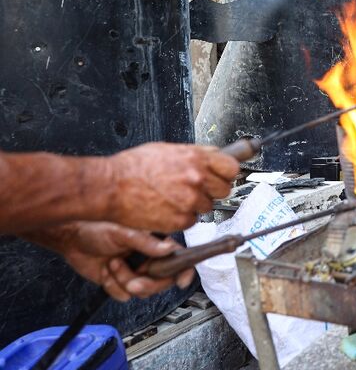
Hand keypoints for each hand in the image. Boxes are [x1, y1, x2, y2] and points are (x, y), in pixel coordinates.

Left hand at [58, 222, 194, 300]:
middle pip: (162, 281)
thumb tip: (168, 248)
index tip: (182, 281)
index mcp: (155, 243)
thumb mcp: (123, 232)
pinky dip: (112, 286)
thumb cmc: (97, 228)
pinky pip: (123, 295)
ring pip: (142, 291)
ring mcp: (135, 272)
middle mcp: (149, 259)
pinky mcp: (120, 283)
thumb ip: (146, 242)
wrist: (72, 240)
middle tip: (133, 281)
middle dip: (146, 283)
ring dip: (123, 280)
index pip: (178, 258)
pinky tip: (106, 271)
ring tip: (113, 264)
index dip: (184, 271)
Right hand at [107, 143, 239, 231]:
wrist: (111, 187)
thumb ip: (194, 154)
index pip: (231, 168)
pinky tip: (167, 208)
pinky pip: (192, 220)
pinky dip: (182, 218)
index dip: (226, 173)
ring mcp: (190, 200)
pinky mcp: (181, 220)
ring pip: (208, 207)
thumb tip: (213, 155)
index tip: (222, 176)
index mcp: (196, 158)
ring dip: (196, 205)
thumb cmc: (133, 167)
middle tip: (196, 189)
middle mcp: (197, 179)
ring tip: (175, 198)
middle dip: (212, 190)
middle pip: (224, 190)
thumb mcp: (168, 149)